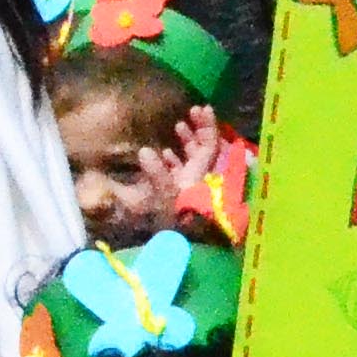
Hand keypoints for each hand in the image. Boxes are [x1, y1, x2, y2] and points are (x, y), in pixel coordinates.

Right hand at [131, 107, 225, 227]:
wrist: (177, 248)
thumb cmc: (173, 224)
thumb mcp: (164, 199)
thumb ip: (157, 175)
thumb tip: (146, 150)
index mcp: (201, 175)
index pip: (210, 145)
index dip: (208, 126)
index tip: (204, 108)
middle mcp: (201, 180)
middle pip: (205, 151)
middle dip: (198, 131)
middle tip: (189, 113)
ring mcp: (191, 189)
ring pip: (194, 162)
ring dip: (187, 144)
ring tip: (178, 127)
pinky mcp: (180, 199)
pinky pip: (182, 176)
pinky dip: (176, 163)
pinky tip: (164, 155)